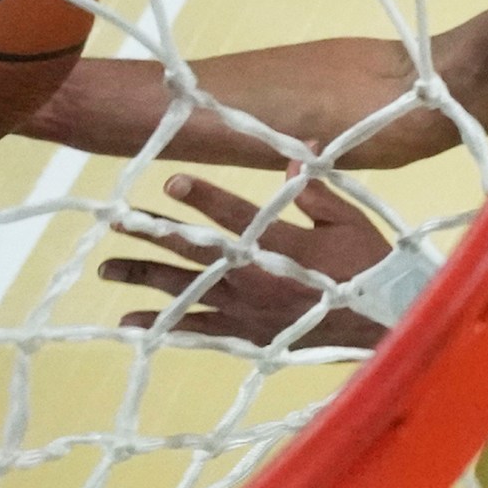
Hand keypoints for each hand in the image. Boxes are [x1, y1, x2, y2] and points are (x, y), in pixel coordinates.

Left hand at [100, 170, 392, 348]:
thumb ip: (317, 194)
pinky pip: (198, 331)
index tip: (170, 180)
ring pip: (186, 292)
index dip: (202, 197)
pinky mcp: (246, 334)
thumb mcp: (352, 223)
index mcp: (282, 246)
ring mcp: (246, 309)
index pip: (235, 216)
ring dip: (145, 277)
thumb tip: (294, 154)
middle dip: (153, 234)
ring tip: (107, 268)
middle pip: (195, 253)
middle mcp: (255, 278)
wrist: (381, 325)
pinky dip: (165, 325)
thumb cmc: (369, 268)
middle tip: (116, 219)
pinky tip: (132, 321)